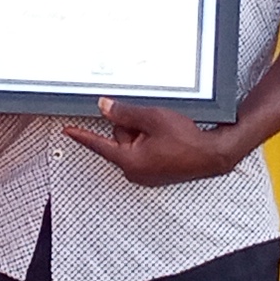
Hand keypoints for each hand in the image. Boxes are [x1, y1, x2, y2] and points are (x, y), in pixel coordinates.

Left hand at [60, 98, 238, 186]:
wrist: (211, 154)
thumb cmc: (186, 140)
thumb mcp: (152, 119)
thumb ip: (124, 113)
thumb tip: (105, 107)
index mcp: (129, 160)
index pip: (98, 144)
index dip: (82, 135)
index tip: (68, 131)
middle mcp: (134, 170)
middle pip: (118, 139)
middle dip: (131, 127)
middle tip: (152, 123)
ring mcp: (144, 172)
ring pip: (131, 143)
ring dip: (142, 133)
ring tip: (164, 132)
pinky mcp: (154, 171)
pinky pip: (143, 150)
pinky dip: (150, 141)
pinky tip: (166, 139)